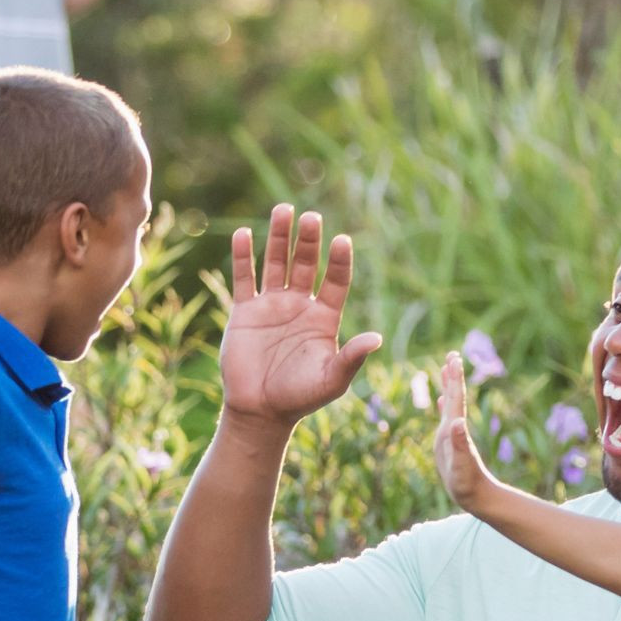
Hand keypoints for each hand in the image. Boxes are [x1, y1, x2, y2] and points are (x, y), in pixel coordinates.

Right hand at [220, 203, 381, 426]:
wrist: (260, 411)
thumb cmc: (300, 398)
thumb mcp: (331, 380)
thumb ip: (351, 358)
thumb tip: (376, 339)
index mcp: (324, 318)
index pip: (335, 281)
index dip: (338, 261)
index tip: (342, 241)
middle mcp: (300, 305)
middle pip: (305, 263)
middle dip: (308, 240)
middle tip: (311, 216)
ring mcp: (272, 305)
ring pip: (276, 262)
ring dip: (279, 237)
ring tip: (283, 210)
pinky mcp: (245, 311)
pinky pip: (244, 278)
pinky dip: (243, 256)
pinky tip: (245, 233)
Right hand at [433, 350, 502, 513]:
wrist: (476, 496)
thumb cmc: (467, 483)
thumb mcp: (461, 464)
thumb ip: (460, 444)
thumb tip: (457, 422)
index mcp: (455, 429)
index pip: (456, 398)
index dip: (455, 379)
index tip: (454, 358)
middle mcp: (454, 427)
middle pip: (454, 396)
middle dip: (452, 375)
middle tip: (452, 354)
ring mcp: (451, 434)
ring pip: (450, 404)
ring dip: (448, 386)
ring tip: (446, 368)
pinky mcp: (447, 443)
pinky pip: (445, 418)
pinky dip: (444, 406)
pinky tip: (442, 400)